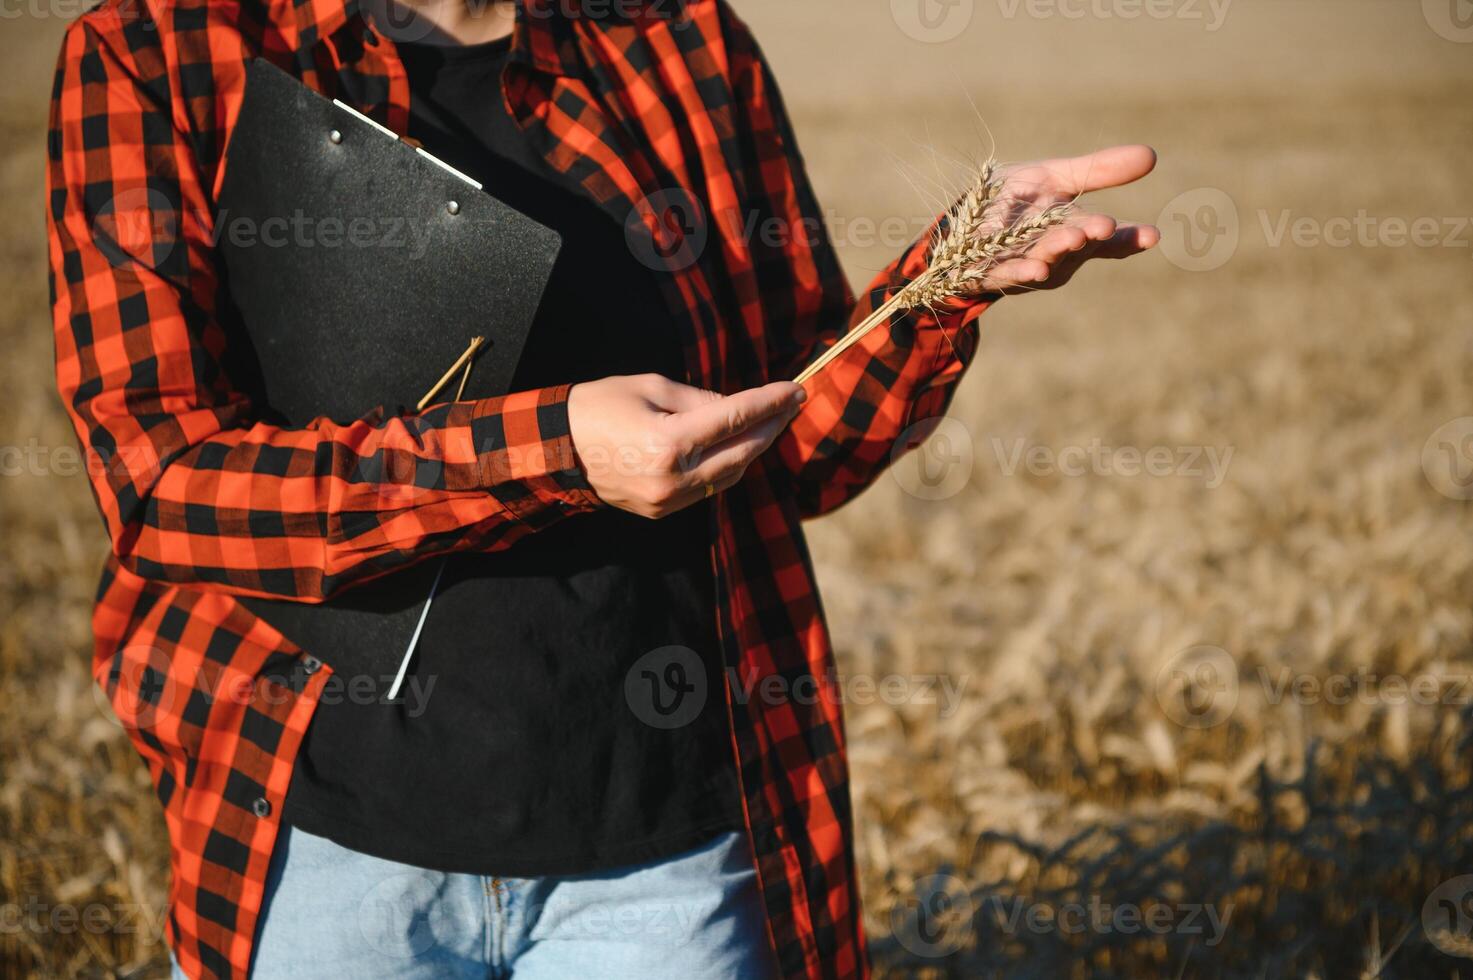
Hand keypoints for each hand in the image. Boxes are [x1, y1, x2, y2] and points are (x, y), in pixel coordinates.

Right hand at [567, 374, 805, 517]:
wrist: (553, 450)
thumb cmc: (598, 407)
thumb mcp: (650, 387)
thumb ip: (700, 399)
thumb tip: (738, 407)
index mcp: (668, 442)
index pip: (735, 418)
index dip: (769, 403)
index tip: (795, 390)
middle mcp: (673, 478)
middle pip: (741, 453)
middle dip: (770, 427)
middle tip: (790, 405)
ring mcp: (667, 501)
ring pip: (729, 475)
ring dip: (752, 449)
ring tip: (769, 423)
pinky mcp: (661, 512)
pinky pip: (708, 489)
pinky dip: (727, 466)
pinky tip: (737, 447)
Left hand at [980, 144, 1160, 293]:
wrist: (960, 218)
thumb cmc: (1014, 200)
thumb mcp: (1055, 177)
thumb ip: (1098, 170)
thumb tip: (1152, 155)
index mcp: (1076, 232)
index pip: (1109, 240)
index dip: (1129, 239)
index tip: (1153, 235)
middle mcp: (1057, 255)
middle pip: (1078, 247)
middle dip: (1090, 237)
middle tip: (1105, 227)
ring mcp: (1028, 268)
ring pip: (1048, 260)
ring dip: (1060, 250)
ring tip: (1074, 238)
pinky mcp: (995, 274)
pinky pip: (1012, 275)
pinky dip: (1025, 272)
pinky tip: (1037, 269)